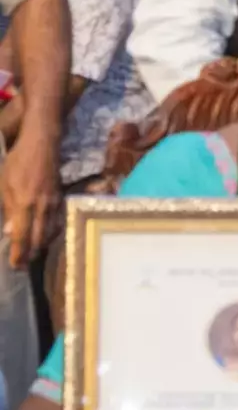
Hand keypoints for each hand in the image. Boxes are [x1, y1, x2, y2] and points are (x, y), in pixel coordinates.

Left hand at [3, 129, 59, 266]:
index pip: (23, 236)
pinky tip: (46, 236)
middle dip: (31, 254)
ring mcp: (54, 203)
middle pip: (40, 239)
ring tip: (33, 254)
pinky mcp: (60, 198)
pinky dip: (52, 233)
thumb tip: (10, 233)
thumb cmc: (17, 161)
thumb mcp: (4, 184)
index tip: (15, 266)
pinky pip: (58, 222)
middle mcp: (43, 207)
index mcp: (25, 204)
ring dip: (42, 246)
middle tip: (22, 265)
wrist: (42, 143)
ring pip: (51, 232)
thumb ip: (8, 210)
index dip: (19, 253)